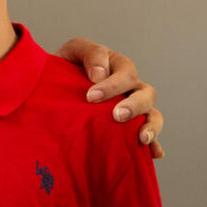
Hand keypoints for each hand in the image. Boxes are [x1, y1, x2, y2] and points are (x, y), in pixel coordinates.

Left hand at [56, 37, 163, 157]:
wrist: (52, 90)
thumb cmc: (63, 69)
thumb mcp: (71, 53)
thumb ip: (88, 54)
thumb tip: (99, 74)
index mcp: (117, 65)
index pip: (125, 71)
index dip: (111, 85)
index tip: (91, 97)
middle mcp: (129, 87)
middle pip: (145, 93)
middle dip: (133, 105)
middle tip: (116, 116)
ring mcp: (132, 107)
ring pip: (153, 114)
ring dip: (150, 125)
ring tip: (141, 137)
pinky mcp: (130, 127)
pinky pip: (149, 136)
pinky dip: (154, 145)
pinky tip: (153, 153)